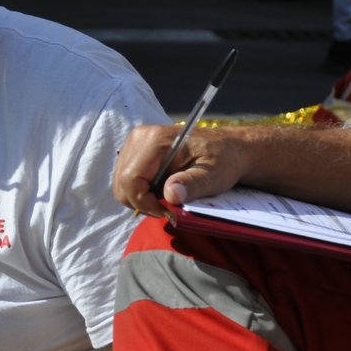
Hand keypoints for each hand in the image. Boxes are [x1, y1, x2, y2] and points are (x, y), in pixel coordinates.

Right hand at [112, 123, 248, 217]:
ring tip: (166, 196)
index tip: (165, 212)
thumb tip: (171, 195)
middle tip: (167, 208)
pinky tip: (161, 188)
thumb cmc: (224, 160)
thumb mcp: (214, 176)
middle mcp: (138, 138)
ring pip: (122, 183)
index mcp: (155, 140)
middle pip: (122, 183)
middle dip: (142, 201)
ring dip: (141, 197)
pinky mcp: (134, 150)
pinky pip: (127, 179)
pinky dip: (141, 191)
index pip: (130, 179)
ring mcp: (134, 143)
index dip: (143, 202)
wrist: (228, 147)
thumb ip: (192, 184)